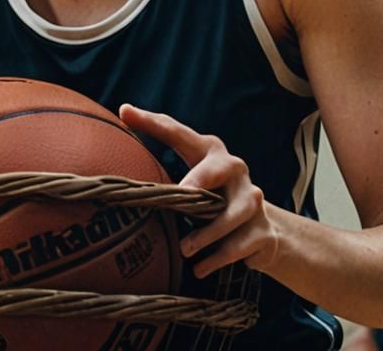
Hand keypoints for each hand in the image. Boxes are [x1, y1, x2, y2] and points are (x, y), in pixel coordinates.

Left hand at [119, 104, 278, 278]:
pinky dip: (217, 258)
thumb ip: (162, 177)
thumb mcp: (191, 185)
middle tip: (181, 193)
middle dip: (198, 180)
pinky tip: (200, 269)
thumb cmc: (213, 202)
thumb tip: (119, 171)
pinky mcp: (263, 229)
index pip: (177, 132)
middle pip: (215, 169)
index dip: (150, 122)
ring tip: (184, 250)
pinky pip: (238, 245)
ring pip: (230, 214)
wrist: (262, 233)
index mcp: (208, 150)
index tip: (125, 113)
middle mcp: (233, 168)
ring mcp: (252, 197)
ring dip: (206, 234)